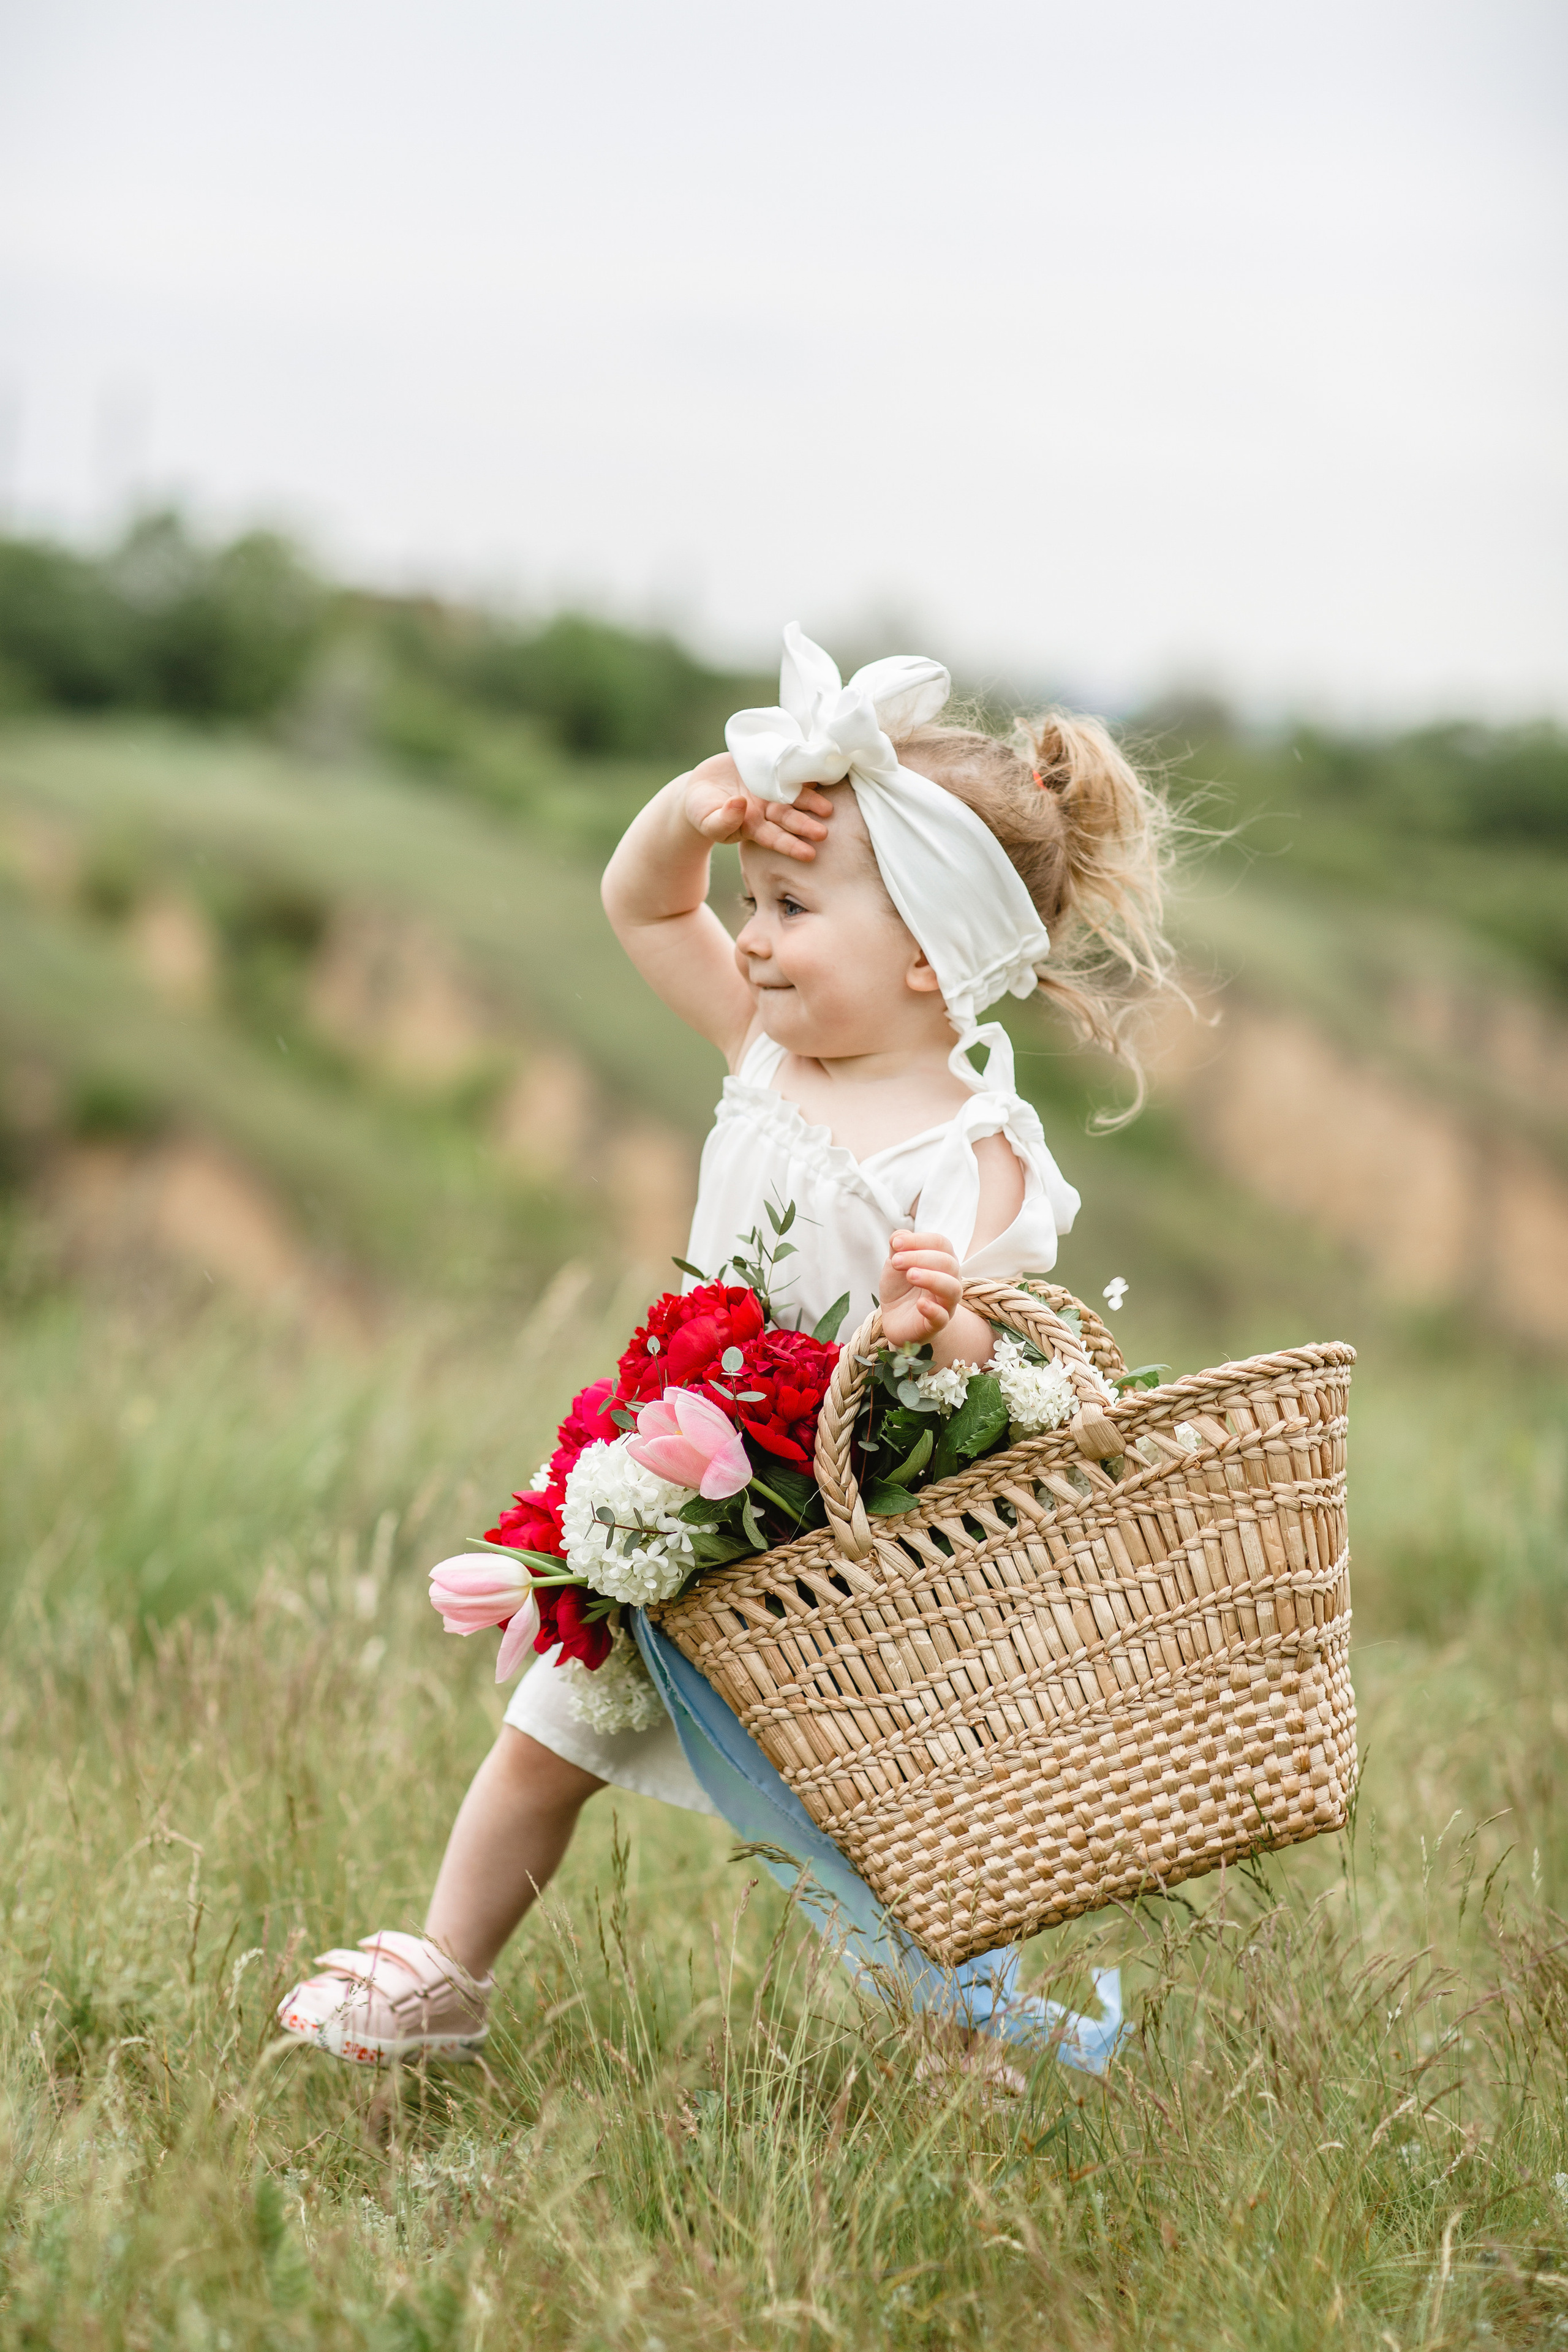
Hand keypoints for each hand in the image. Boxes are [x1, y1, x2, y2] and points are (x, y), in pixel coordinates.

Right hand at [682, 755, 833, 863]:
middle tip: (823, 833)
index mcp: (754, 826)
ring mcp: (770, 789)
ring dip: (811, 801)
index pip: (775, 838)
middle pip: (789, 817)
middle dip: (805, 825)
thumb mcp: (707, 821)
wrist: (701, 786)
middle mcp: (767, 809)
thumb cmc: (702, 812)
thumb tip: (740, 805)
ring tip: (828, 808)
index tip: (809, 855)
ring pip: (793, 795)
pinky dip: (801, 770)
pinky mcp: (768, 769)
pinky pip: (787, 769)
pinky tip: (817, 771)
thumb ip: (722, 821)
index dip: (791, 846)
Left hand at [879, 1228, 963, 1346]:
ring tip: (910, 1275)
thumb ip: (898, 1248)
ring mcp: (945, 1304)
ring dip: (931, 1278)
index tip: (896, 1244)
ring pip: (952, 1289)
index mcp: (941, 1262)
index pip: (941, 1244)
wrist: (896, 1319)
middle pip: (949, 1263)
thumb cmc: (901, 1288)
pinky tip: (920, 1304)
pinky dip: (933, 1309)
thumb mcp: (895, 1265)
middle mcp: (949, 1280)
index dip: (919, 1240)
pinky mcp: (936, 1324)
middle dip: (921, 1257)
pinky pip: (942, 1317)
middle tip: (896, 1261)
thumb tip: (899, 1235)